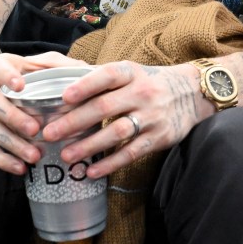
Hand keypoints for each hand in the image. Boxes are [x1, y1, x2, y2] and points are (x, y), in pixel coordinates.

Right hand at [0, 50, 75, 174]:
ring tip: (34, 155)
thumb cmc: (22, 72)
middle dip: (13, 117)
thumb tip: (88, 71)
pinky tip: (21, 168)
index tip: (20, 85)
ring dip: (11, 144)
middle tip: (35, 129)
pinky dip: (2, 161)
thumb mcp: (39, 62)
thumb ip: (60, 65)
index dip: (7, 76)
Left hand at [38, 60, 210, 178]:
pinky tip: (92, 171)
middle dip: (75, 122)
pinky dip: (111, 163)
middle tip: (50, 133)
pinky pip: (132, 152)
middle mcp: (142, 93)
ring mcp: (152, 116)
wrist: (192, 94)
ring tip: (66, 155)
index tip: (64, 97)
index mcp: (132, 73)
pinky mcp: (158, 137)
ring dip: (89, 145)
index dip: (86, 85)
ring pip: (116, 132)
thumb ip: (102, 78)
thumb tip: (61, 80)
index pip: (107, 76)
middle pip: (105, 107)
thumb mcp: (131, 73)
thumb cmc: (150, 83)